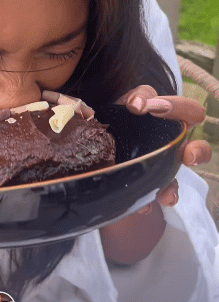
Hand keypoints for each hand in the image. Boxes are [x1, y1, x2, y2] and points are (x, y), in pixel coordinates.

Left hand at [116, 85, 210, 210]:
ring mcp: (161, 167)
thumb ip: (140, 96)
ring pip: (175, 182)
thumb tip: (138, 105)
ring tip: (166, 195)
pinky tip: (141, 205)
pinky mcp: (144, 184)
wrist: (102, 133)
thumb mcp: (134, 98)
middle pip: (199, 151)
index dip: (179, 108)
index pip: (192, 112)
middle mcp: (174, 146)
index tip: (151, 109)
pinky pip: (149, 197)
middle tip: (187, 156)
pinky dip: (147, 203)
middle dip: (198, 154)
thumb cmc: (127, 112)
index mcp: (175, 121)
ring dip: (172, 189)